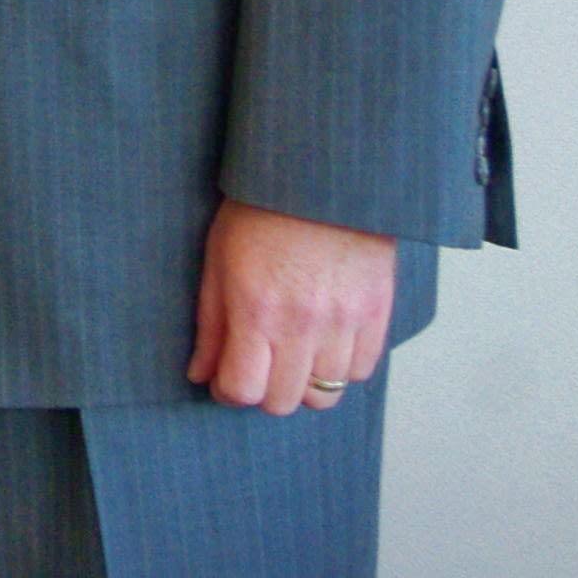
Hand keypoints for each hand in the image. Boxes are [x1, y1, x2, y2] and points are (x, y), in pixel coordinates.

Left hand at [185, 197, 390, 413]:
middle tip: (258, 367)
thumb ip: (210, 324)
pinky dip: (342, 367)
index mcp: (256, 310)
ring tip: (293, 355)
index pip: (242, 389)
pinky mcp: (377, 313)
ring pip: (327, 394)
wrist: (320, 175)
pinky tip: (325, 342)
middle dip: (264, 392)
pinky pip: (362, 370)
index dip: (227, 391)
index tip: (225, 379)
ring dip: (305, 384)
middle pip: (284, 402)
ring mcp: (345, 322)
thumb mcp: (218, 260)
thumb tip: (200, 374)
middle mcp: (302, 324)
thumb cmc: (261, 209)